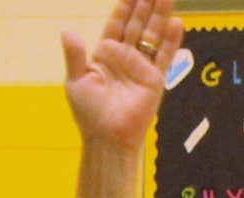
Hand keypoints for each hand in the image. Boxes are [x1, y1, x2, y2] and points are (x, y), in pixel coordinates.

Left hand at [61, 0, 181, 154]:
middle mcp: (126, 57)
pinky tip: (176, 23)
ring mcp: (142, 67)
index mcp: (105, 54)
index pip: (117, 24)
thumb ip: (74, 55)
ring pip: (152, 35)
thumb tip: (67, 31)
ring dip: (160, 15)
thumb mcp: (76, 81)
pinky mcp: (155, 80)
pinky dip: (171, 40)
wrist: (108, 138)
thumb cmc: (89, 113)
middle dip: (146, 4)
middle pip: (138, 24)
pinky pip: (164, 56)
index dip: (125, 6)